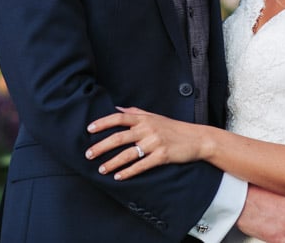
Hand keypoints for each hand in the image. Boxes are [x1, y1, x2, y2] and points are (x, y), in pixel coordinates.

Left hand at [85, 106, 206, 178]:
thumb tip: (117, 108)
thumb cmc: (173, 127)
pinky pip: (141, 165)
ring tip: (101, 169)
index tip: (89, 129)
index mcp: (144, 118)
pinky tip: (119, 177)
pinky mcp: (162, 156)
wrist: (197, 139)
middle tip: (88, 154)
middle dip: (101, 146)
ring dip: (112, 162)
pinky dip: (129, 172)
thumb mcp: (155, 116)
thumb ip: (136, 112)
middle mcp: (147, 129)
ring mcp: (154, 143)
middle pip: (119, 137)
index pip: (118, 118)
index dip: (102, 123)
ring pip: (128, 153)